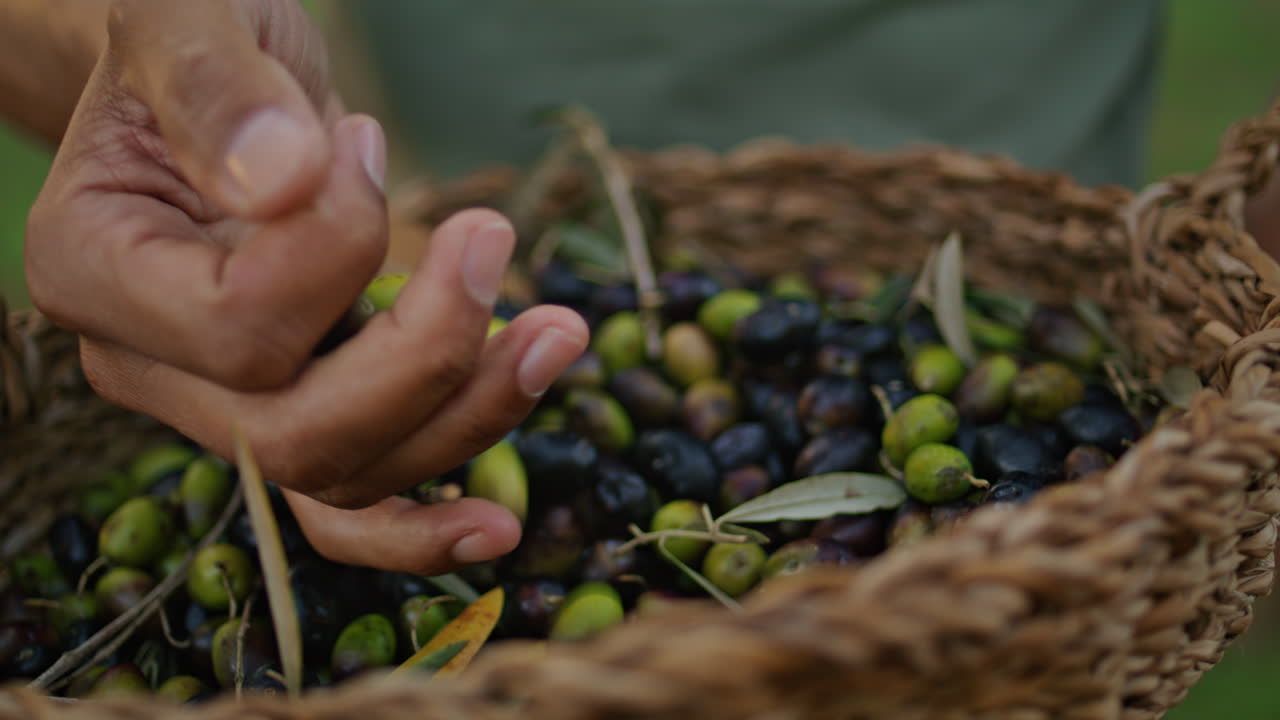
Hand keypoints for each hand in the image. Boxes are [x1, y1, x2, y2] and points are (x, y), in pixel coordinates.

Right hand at [24, 0, 588, 573]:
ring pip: (347, 477)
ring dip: (469, 417)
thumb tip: (286, 180)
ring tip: (558, 333)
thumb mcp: (194, 21)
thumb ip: (220, 91)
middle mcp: (148, 366)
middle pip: (296, 434)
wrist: (230, 86)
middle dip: (427, 356)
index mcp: (94, 269)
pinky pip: (350, 509)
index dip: (336, 251)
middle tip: (495, 243)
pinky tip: (500, 527)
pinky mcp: (296, 417)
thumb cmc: (201, 40)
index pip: (235, 325)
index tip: (363, 145)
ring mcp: (223, 409)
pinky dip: (424, 529)